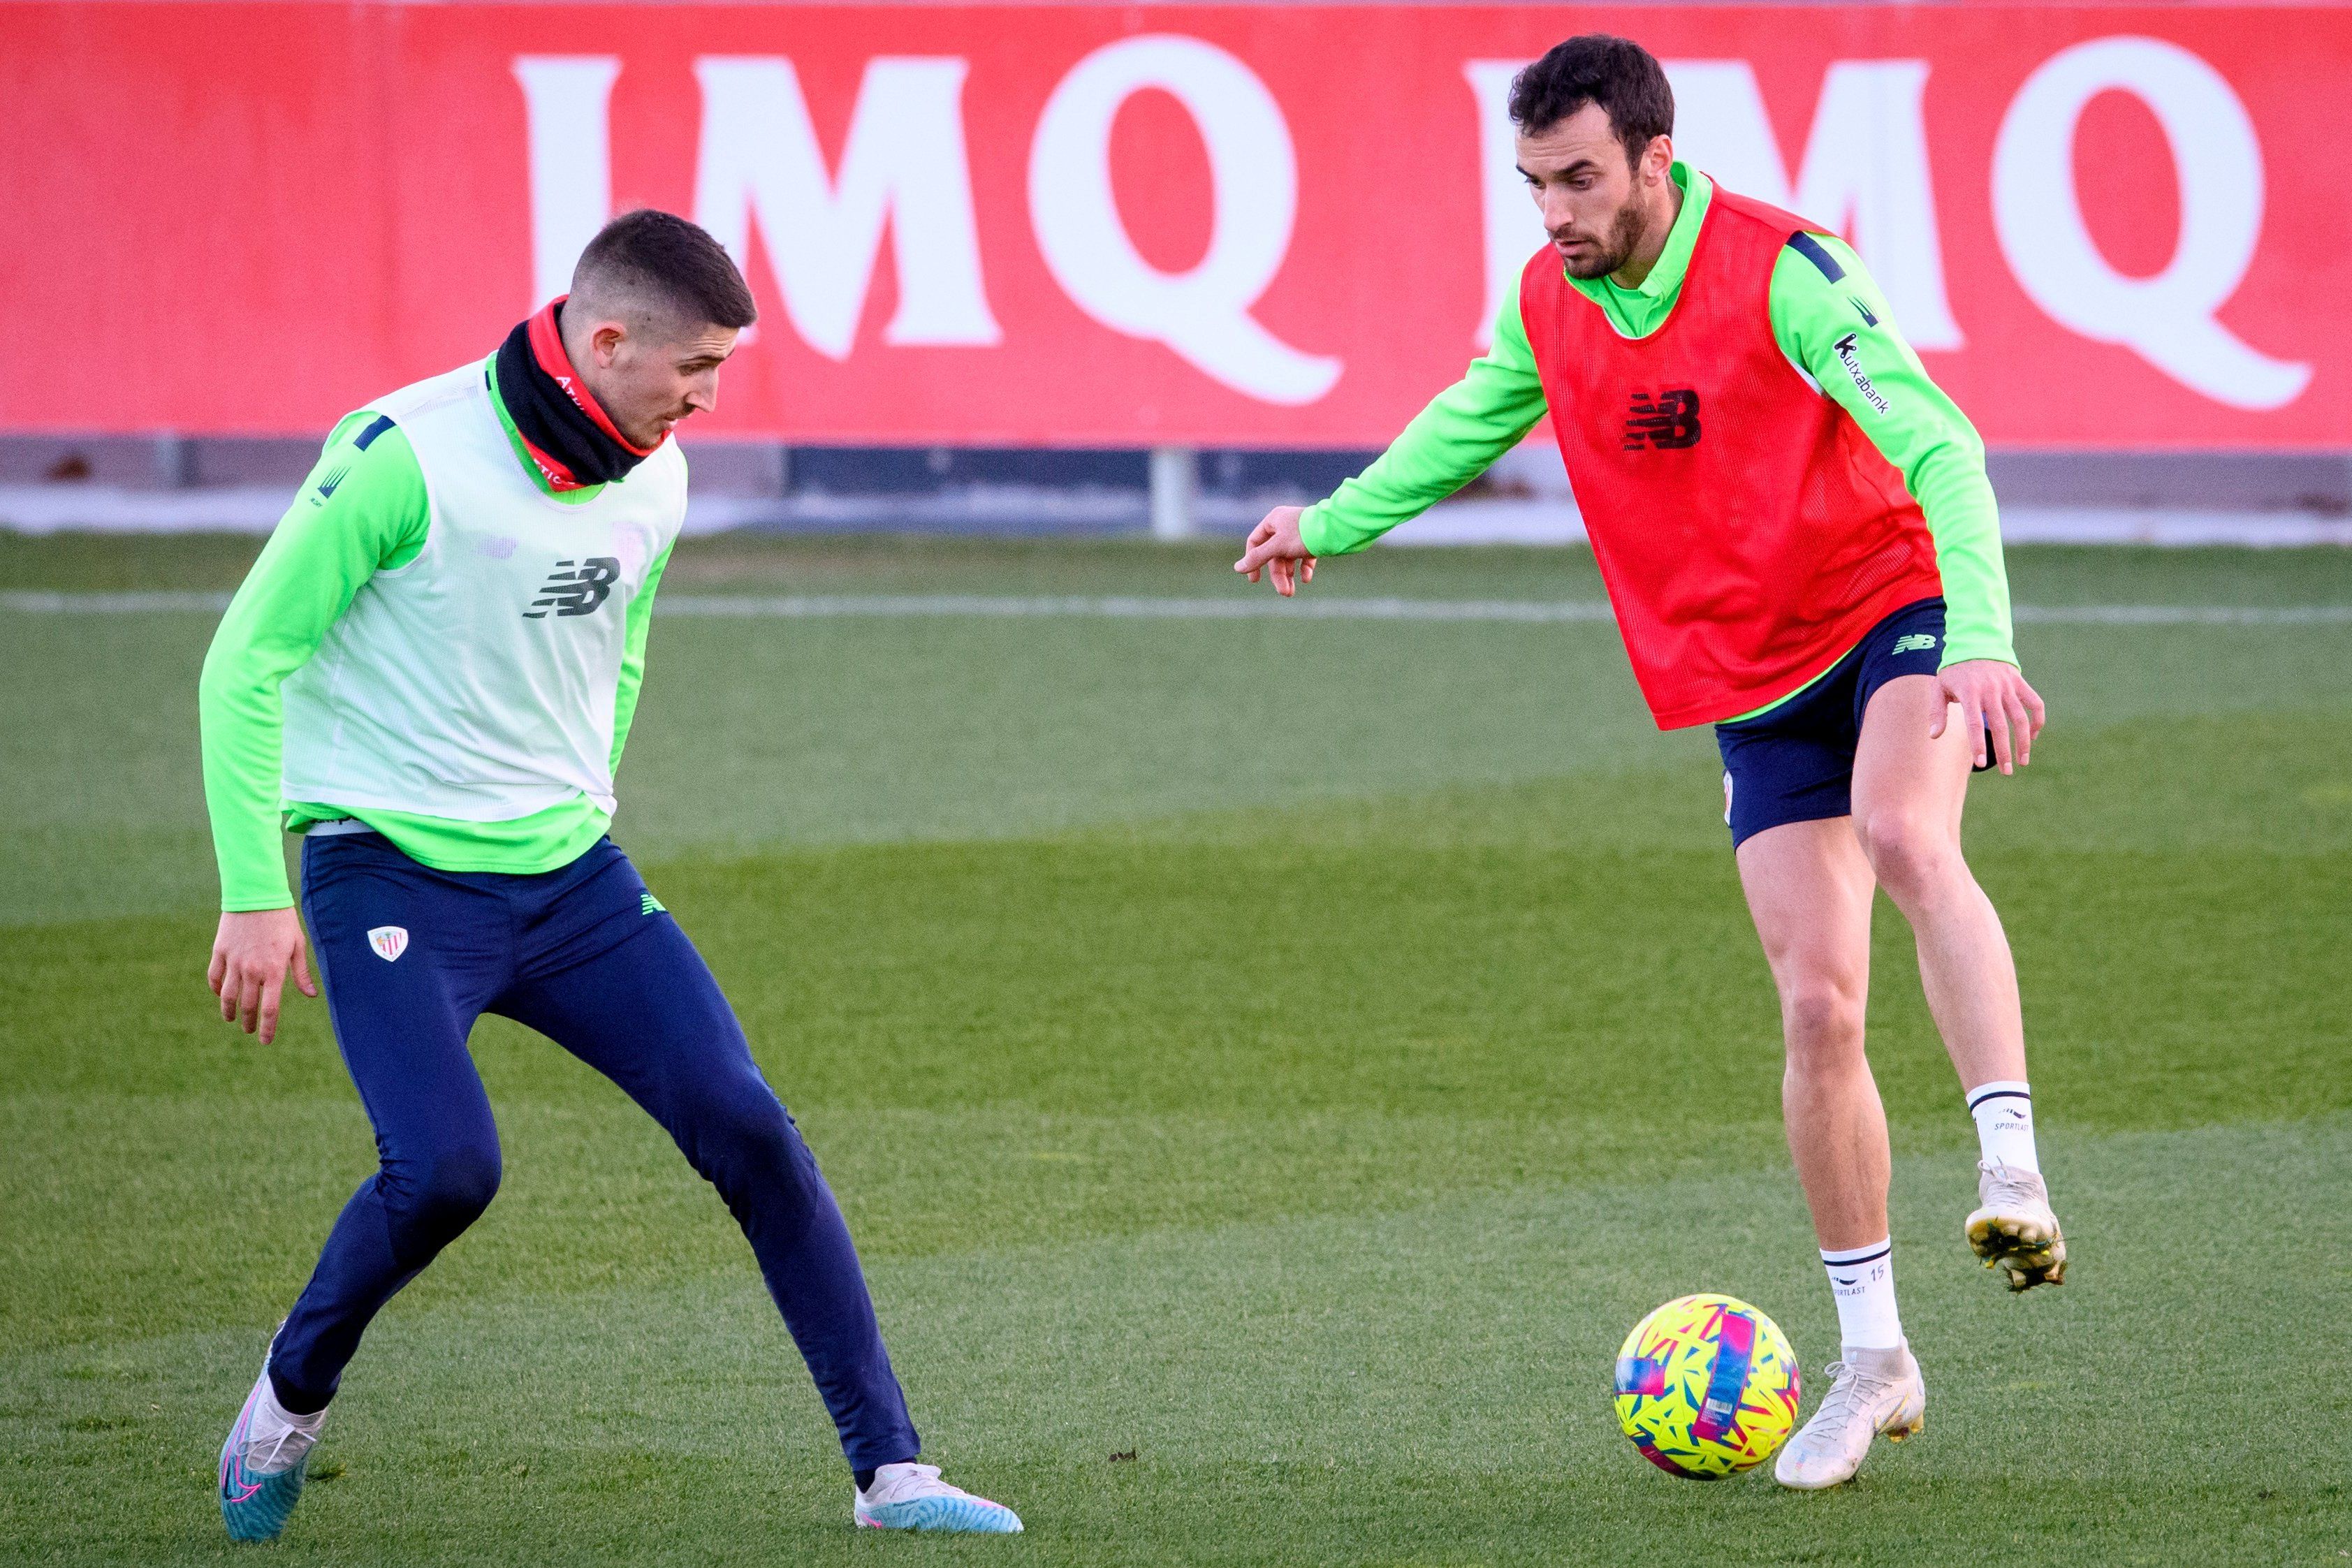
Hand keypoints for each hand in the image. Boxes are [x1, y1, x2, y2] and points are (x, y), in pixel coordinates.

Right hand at [207, 907, 317, 1044]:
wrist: (256, 895)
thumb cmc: (282, 920)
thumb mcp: (297, 945)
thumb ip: (301, 973)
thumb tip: (311, 995)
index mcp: (274, 971)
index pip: (270, 1009)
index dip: (268, 1028)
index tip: (265, 1041)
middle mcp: (252, 970)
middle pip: (247, 1006)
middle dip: (249, 1022)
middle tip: (250, 1030)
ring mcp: (233, 962)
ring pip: (226, 996)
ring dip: (228, 1011)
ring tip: (231, 1019)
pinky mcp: (220, 952)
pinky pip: (214, 977)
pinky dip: (215, 989)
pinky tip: (219, 995)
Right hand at [1233, 505, 1317, 597]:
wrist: (1336, 530)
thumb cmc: (1304, 534)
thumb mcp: (1277, 547)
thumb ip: (1257, 558)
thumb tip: (1237, 568)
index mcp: (1274, 521)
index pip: (1255, 542)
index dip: (1253, 562)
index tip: (1254, 580)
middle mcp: (1285, 526)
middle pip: (1274, 555)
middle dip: (1278, 575)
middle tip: (1284, 593)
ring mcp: (1300, 533)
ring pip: (1289, 558)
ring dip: (1290, 576)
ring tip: (1292, 592)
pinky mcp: (1314, 540)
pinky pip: (1304, 556)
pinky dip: (1304, 568)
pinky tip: (1306, 578)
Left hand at [1930, 659, 2045, 773]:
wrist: (1976, 643)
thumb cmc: (1954, 671)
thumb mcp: (1939, 687)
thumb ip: (1936, 711)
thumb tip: (1933, 735)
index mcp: (1969, 693)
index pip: (1974, 723)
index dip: (1978, 743)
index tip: (1980, 762)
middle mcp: (1991, 690)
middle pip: (2001, 725)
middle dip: (2004, 751)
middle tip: (2006, 772)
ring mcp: (2008, 686)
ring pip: (2021, 718)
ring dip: (2024, 741)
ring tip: (2023, 761)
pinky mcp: (2020, 683)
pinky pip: (2035, 703)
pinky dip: (2037, 720)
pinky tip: (2033, 736)